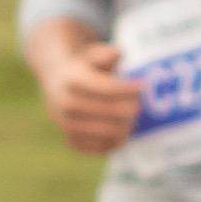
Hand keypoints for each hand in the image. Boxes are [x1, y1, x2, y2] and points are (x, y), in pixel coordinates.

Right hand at [34, 37, 143, 153]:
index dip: (128, 88)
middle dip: (131, 107)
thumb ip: (105, 54)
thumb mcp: (92, 54)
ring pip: (109, 132)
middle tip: (140, 103)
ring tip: (133, 118)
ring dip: (127, 126)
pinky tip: (122, 130)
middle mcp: (67, 104)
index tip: (143, 86)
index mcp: (73, 81)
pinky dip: (116, 141)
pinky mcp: (73, 141)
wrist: (57, 84)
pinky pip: (101, 148)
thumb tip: (117, 54)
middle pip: (112, 111)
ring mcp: (68, 125)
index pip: (107, 89)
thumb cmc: (83, 68)